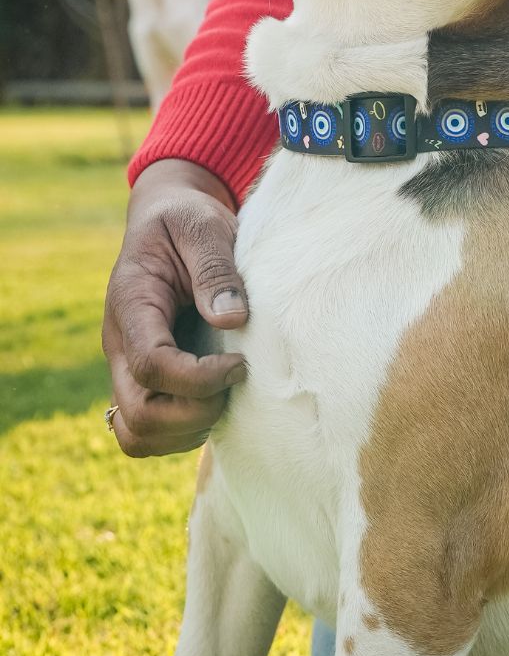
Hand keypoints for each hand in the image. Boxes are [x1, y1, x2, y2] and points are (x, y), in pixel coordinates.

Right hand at [101, 159, 248, 456]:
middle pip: (140, 414)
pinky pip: (149, 432)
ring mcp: (129, 367)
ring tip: (226, 395)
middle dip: (196, 411)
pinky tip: (216, 401)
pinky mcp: (146, 380)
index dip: (200, 378)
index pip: (151, 365)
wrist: (168, 221)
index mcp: (132, 305)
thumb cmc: (187, 221)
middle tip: (236, 380)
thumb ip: (216, 269)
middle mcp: (121, 344)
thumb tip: (232, 317)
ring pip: (138, 434)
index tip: (240, 363)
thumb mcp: (203, 227)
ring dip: (188, 429)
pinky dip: (183, 432)